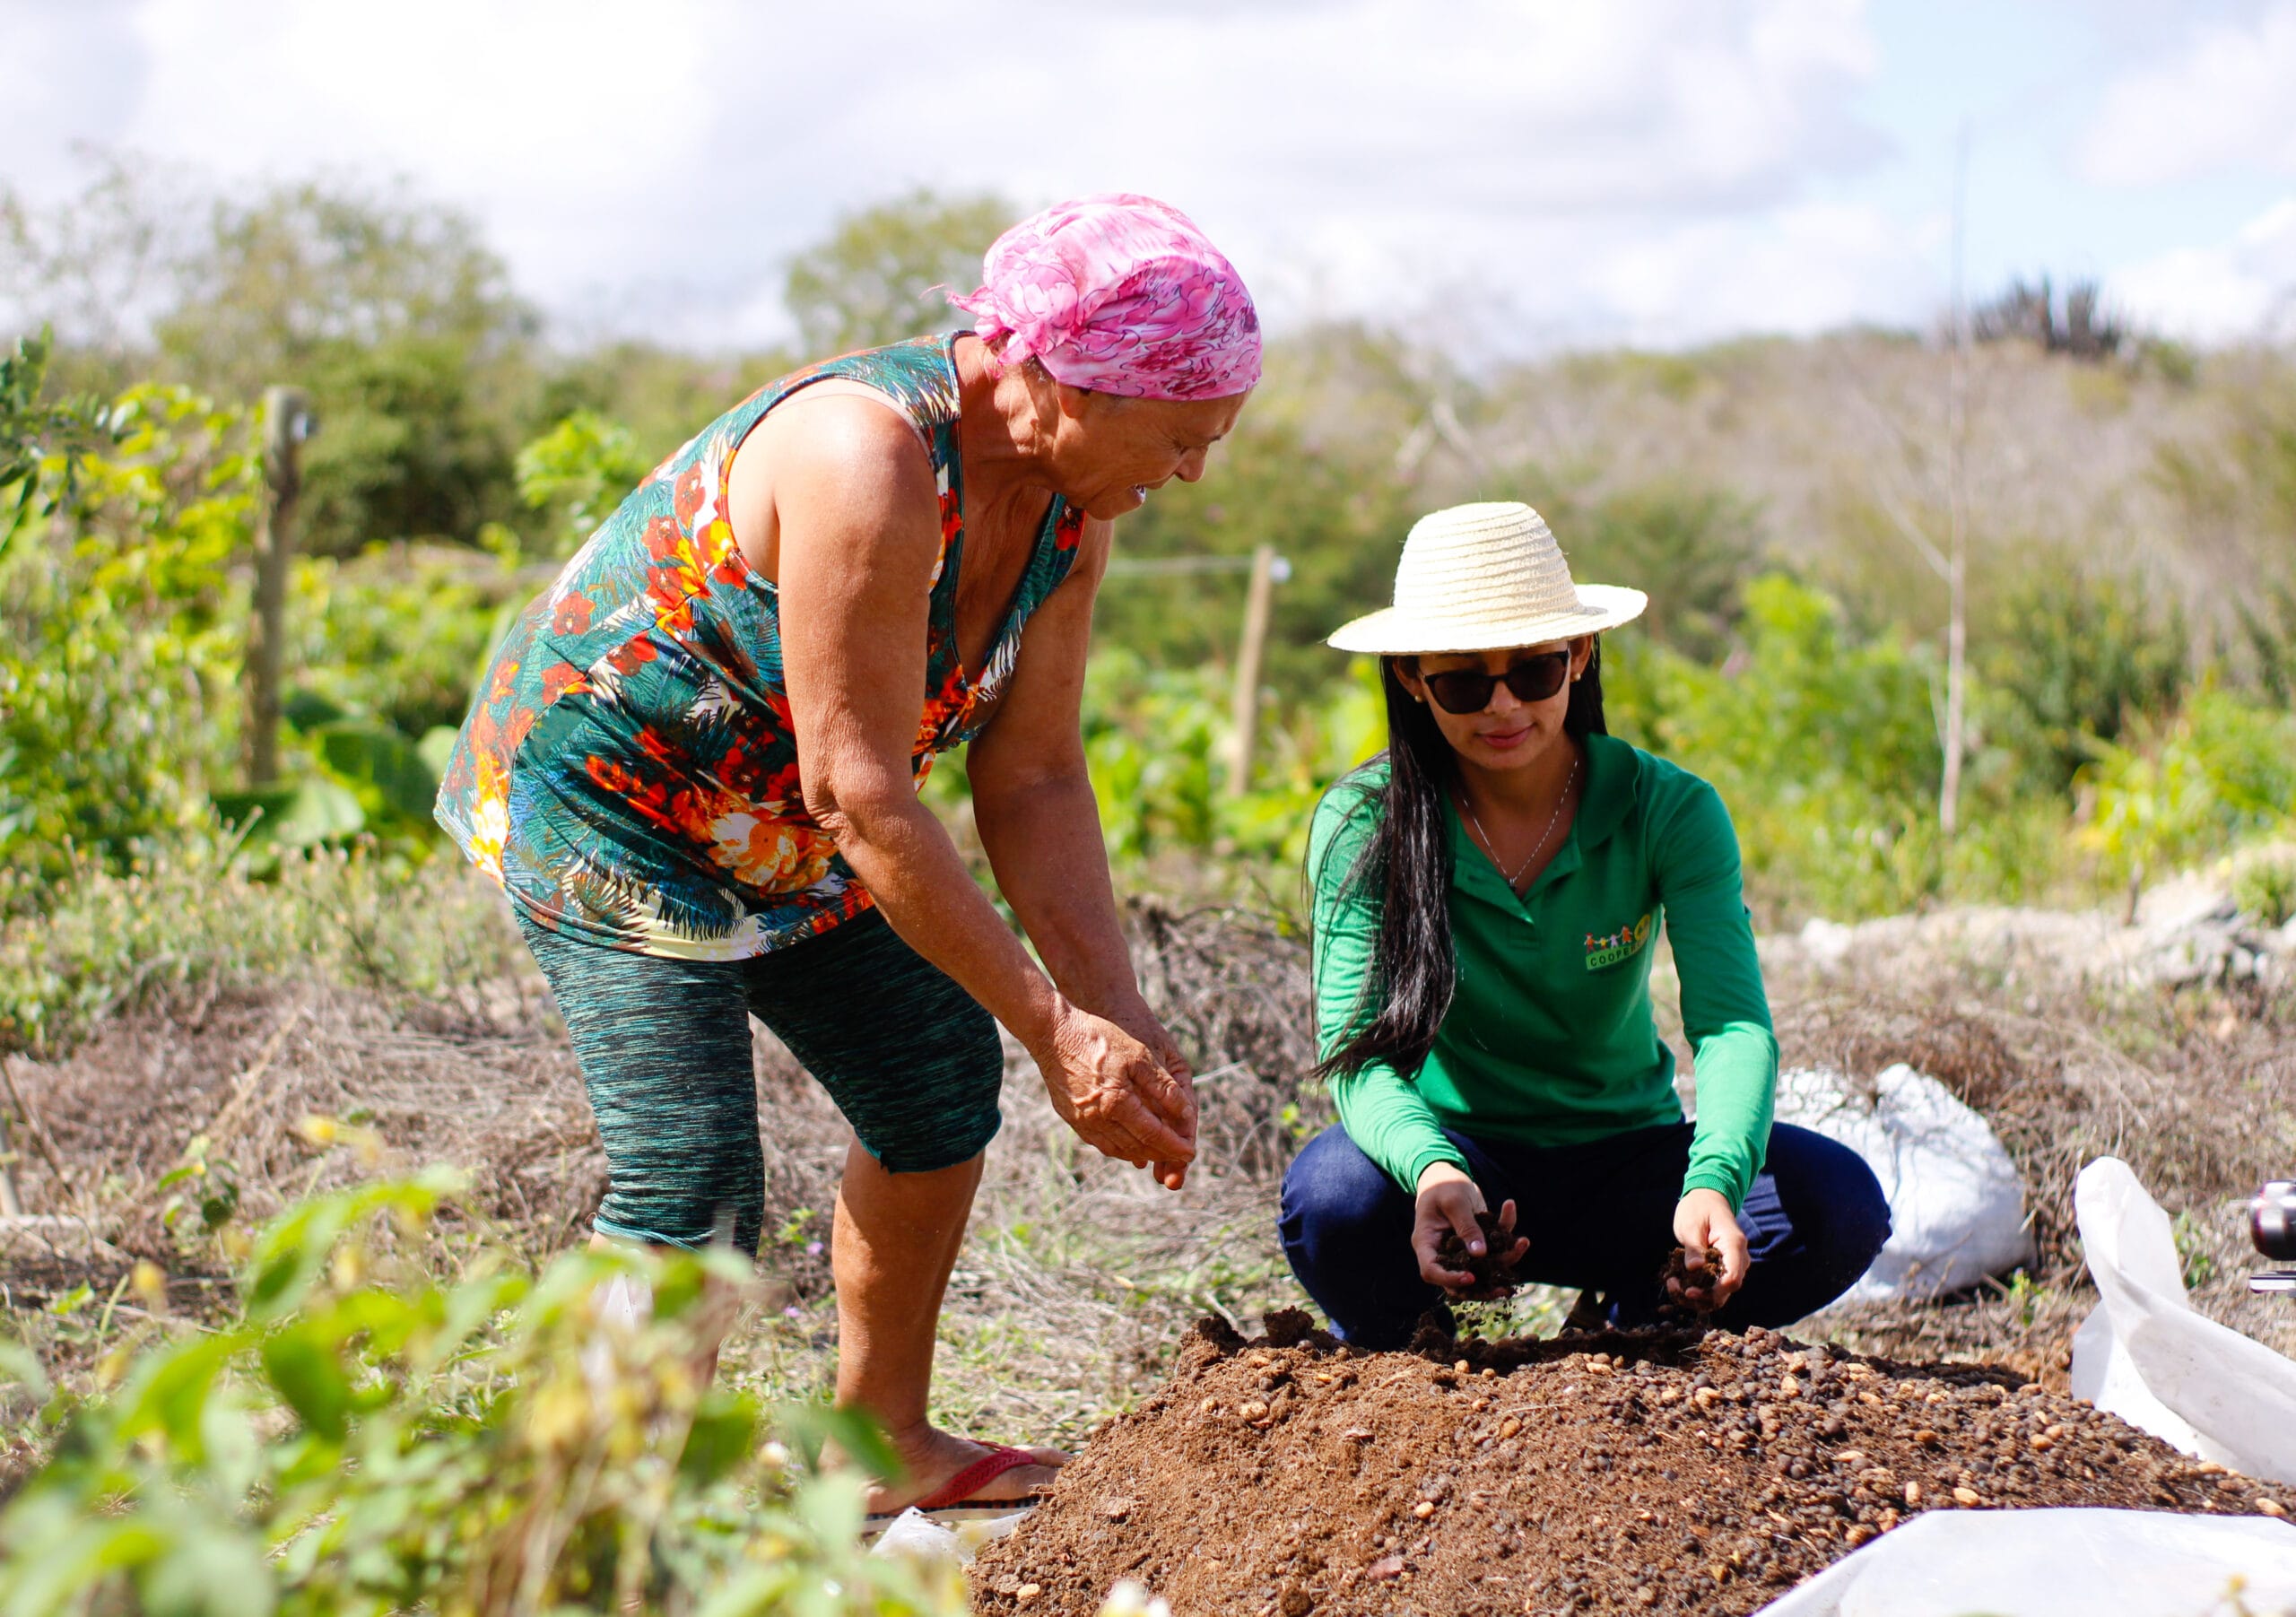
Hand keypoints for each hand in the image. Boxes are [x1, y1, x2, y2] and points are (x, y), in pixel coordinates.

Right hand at [1032, 999, 1195, 1189]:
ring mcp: (1081, 1121)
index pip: (1153, 1135)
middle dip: (1161, 1154)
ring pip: (1117, 1149)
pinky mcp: (1070, 1118)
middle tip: (1178, 1157)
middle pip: (1136, 1147)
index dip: (1174, 1146)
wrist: (1053, 1032)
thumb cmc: (1099, 1038)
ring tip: (1158, 1153)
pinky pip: (1099, 1142)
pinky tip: (1128, 1143)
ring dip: (1140, 1154)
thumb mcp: (1140, 1055)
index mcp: (1117, 1103)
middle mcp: (1098, 1119)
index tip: (1190, 1153)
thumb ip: (1164, 1087)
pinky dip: (1119, 1147)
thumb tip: (1185, 1112)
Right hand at [1412, 1163, 1526, 1294]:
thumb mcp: (1453, 1202)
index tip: (1470, 1277)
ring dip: (1505, 1261)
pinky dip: (1506, 1231)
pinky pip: (1495, 1247)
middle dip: (1484, 1287)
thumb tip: (1481, 1254)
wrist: (1445, 1174)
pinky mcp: (1478, 1243)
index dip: (1450, 1279)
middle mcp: (1444, 1252)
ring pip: (1483, 1269)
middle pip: (1460, 1281)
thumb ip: (1466, 1226)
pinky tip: (1510, 1207)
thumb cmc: (1442, 1185)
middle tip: (1505, 1289)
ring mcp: (1462, 1250)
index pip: (1432, 1271)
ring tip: (1523, 1243)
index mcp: (1427, 1243)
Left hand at [1671, 1188, 1749, 1308]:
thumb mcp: (1691, 1224)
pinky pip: (1712, 1286)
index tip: (1689, 1291)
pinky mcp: (1721, 1268)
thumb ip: (1694, 1247)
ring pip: (1719, 1293)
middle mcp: (1738, 1259)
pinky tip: (1676, 1280)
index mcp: (1734, 1245)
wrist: (1707, 1199)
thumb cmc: (1698, 1208)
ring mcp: (1731, 1265)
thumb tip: (1694, 1268)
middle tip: (1674, 1286)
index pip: (1732, 1279)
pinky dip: (1695, 1288)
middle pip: (1726, 1291)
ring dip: (1695, 1295)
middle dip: (1700, 1296)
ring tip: (1672, 1283)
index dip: (1712, 1292)